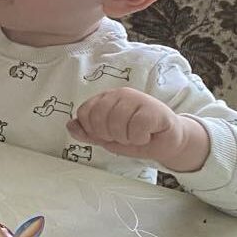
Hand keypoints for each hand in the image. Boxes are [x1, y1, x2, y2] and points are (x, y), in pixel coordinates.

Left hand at [68, 87, 209, 172]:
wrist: (167, 142)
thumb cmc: (137, 137)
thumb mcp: (108, 138)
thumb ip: (88, 133)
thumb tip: (70, 126)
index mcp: (106, 98)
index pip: (84, 113)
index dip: (93, 130)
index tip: (108, 135)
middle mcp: (120, 94)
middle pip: (98, 119)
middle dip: (110, 136)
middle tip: (124, 136)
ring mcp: (137, 98)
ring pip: (117, 124)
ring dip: (126, 138)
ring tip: (136, 135)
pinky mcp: (153, 109)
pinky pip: (136, 128)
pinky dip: (140, 138)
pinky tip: (147, 135)